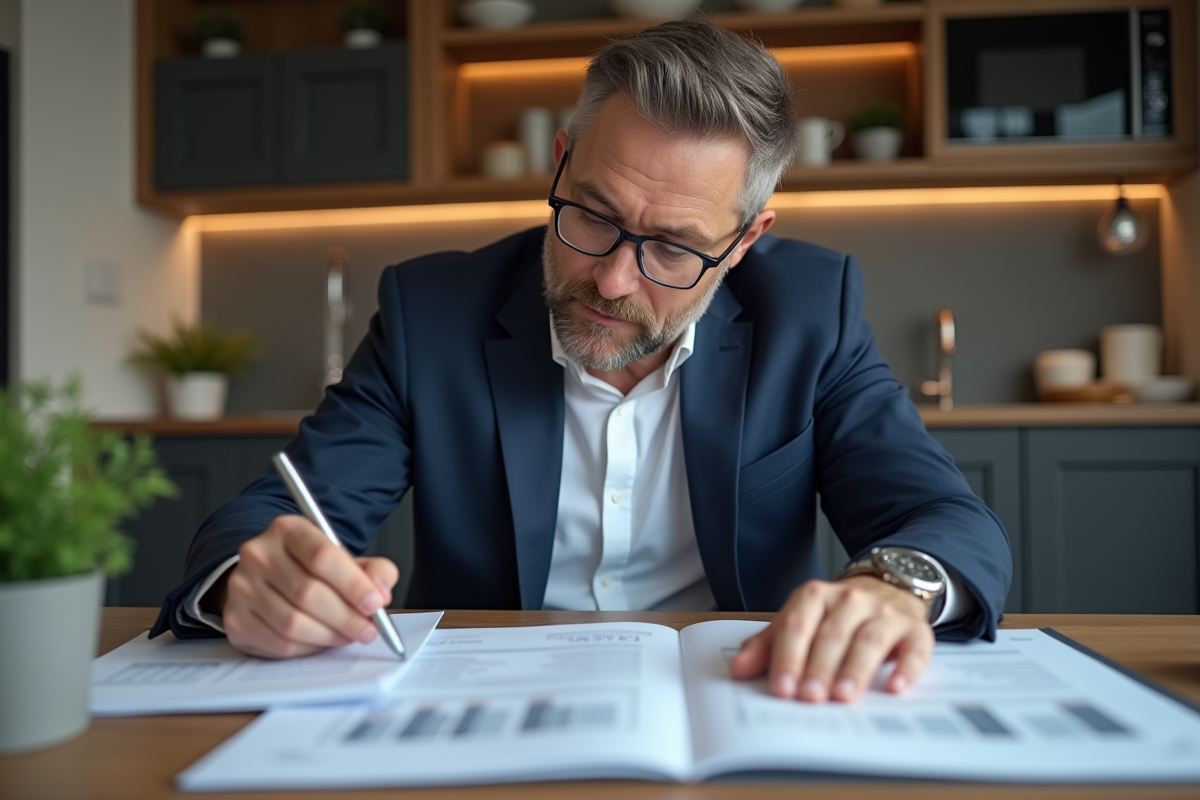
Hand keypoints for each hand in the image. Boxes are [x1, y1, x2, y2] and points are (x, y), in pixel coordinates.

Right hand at [219, 514, 399, 658]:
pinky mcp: (235, 620)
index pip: (322, 556)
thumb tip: (381, 591)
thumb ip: (372, 570)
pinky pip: (279, 644)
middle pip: (308, 593)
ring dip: (330, 635)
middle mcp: (258, 554)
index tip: (376, 603)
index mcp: (287, 530)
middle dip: (346, 617)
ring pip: (293, 623)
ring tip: (349, 635)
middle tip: (369, 629)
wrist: (267, 577)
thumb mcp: (343, 559)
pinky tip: (323, 641)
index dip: (354, 584)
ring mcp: (242, 588)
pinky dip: (309, 648)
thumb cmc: (309, 568)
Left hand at [729, 576, 933, 702]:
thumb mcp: (799, 622)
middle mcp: (850, 601)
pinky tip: (895, 688)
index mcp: (815, 596)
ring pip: (869, 640)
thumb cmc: (835, 615)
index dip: (788, 657)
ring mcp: (884, 614)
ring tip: (843, 696)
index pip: (798, 625)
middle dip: (819, 668)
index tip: (782, 688)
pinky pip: (913, 650)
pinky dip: (905, 669)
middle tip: (810, 697)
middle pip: (832, 635)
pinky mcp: (915, 630)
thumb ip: (768, 646)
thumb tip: (738, 670)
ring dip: (855, 670)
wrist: (888, 587)